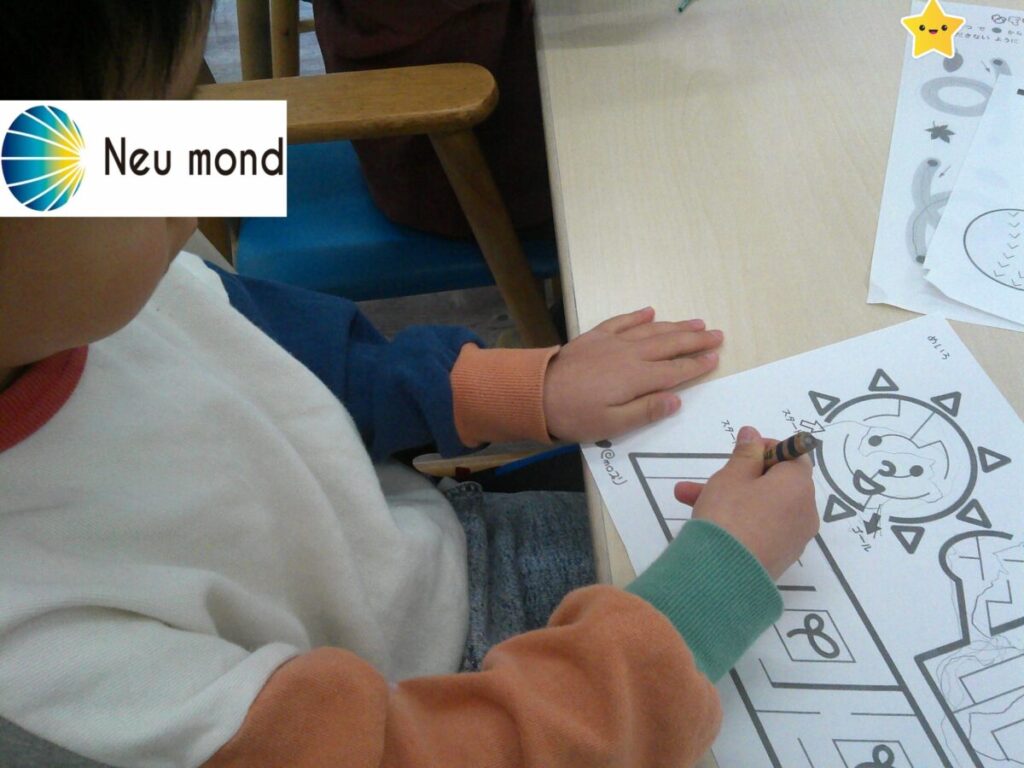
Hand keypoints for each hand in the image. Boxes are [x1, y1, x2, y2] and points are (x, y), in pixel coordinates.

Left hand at [543, 307, 722, 441]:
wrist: (536, 393)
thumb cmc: (575, 415)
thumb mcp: (612, 424)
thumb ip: (646, 411)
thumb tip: (677, 399)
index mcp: (637, 378)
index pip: (676, 370)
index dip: (697, 364)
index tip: (715, 357)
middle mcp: (630, 355)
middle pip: (670, 344)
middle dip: (695, 339)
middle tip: (717, 334)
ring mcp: (612, 342)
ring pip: (651, 330)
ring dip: (675, 326)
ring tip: (695, 322)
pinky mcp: (595, 337)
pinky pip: (622, 321)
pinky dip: (638, 316)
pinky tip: (650, 311)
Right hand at [675, 426, 818, 579]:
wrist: (723, 576)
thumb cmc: (728, 515)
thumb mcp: (731, 476)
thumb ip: (745, 453)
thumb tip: (754, 434)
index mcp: (799, 485)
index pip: (793, 456)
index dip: (766, 449)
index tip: (741, 453)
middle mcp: (805, 511)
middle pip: (775, 483)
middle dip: (739, 477)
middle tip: (709, 476)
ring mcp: (794, 538)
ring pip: (762, 507)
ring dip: (730, 498)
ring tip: (686, 497)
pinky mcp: (780, 557)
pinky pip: (762, 528)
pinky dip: (740, 520)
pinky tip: (707, 521)